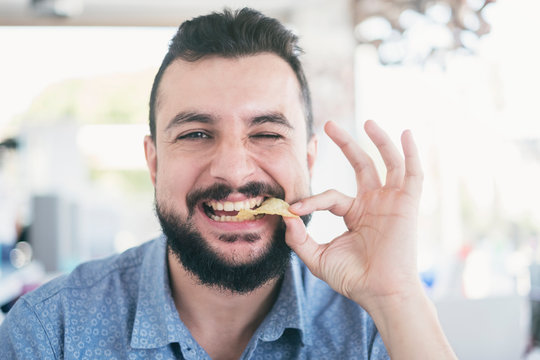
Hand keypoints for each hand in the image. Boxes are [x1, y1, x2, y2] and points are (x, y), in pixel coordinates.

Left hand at [284, 120, 423, 309]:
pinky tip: (406, 133)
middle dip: (346, 144)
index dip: (311, 199)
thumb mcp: (317, 257)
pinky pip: (412, 174)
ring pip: (387, 163)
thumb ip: (299, 239)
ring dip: (379, 141)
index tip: (293, 206)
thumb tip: (285, 216)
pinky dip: (411, 153)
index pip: (330, 195)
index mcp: (354, 214)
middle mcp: (373, 203)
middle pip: (361, 165)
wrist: (379, 292)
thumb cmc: (353, 278)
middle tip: (328, 126)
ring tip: (367, 121)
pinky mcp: (406, 204)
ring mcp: (391, 201)